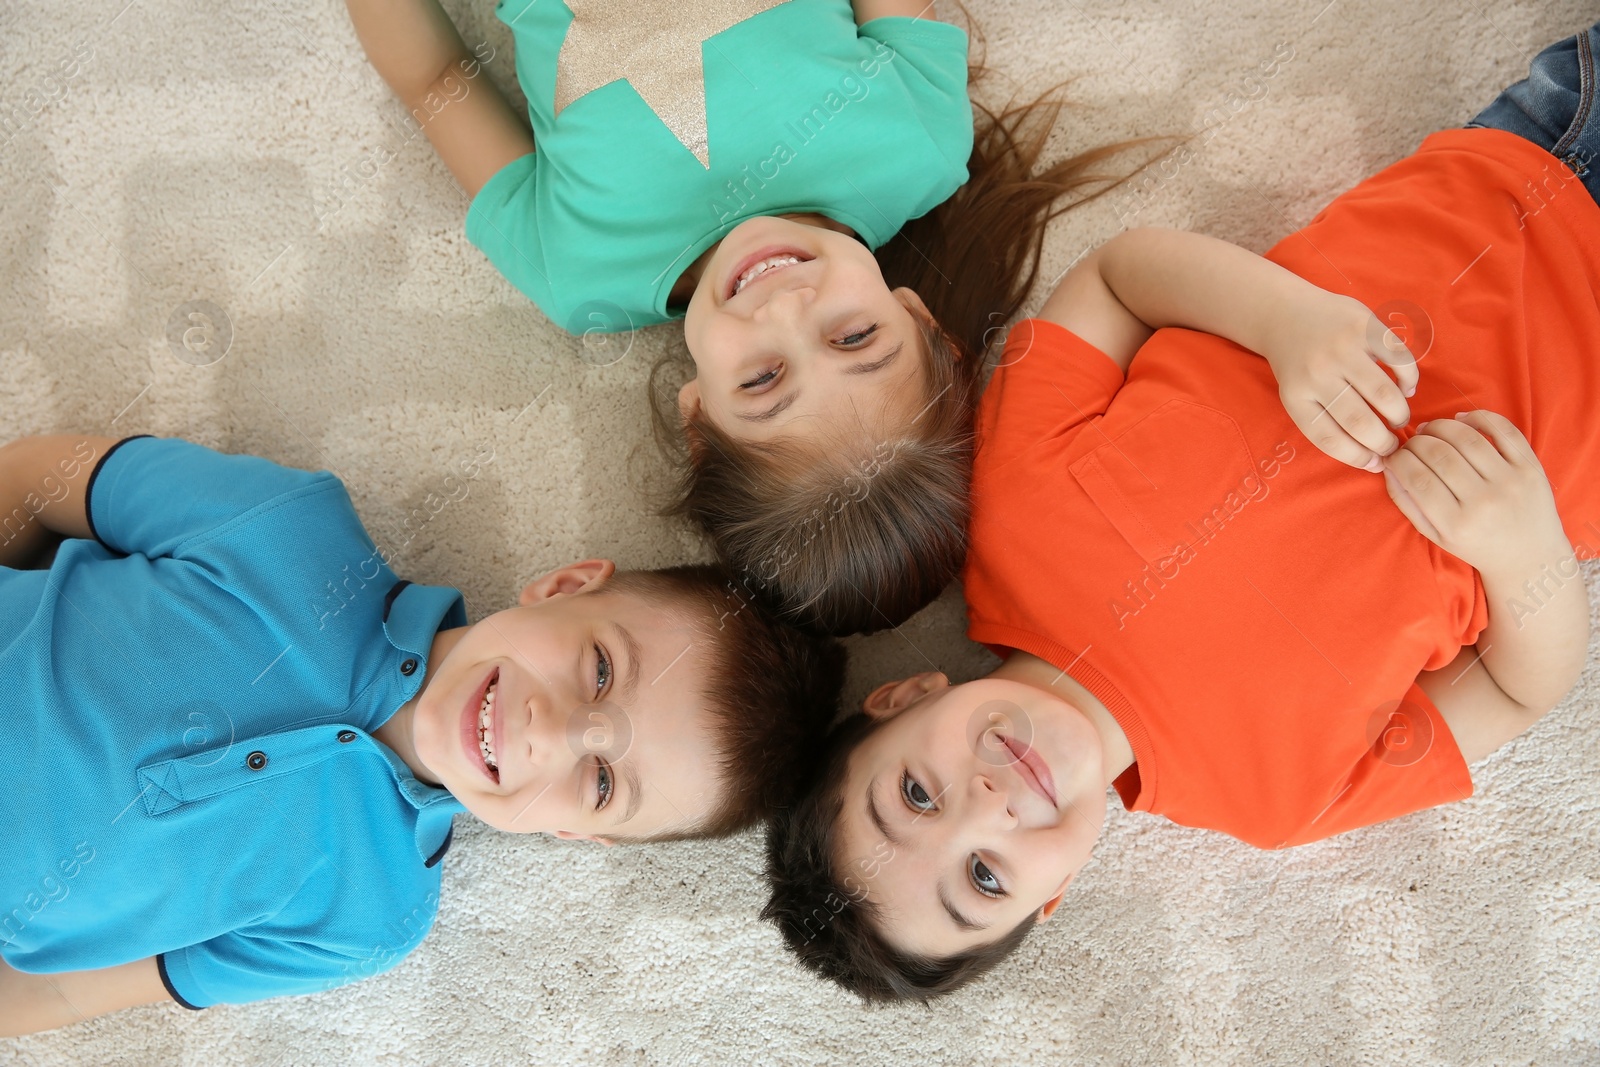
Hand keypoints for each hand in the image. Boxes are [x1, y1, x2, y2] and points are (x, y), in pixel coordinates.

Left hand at [1263, 293, 1417, 470]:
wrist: (1285, 313)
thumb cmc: (1298, 363)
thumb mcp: (1297, 393)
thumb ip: (1326, 420)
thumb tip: (1372, 459)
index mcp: (1296, 396)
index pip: (1329, 438)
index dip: (1357, 457)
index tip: (1375, 463)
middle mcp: (1317, 373)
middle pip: (1360, 422)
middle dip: (1384, 442)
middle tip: (1393, 445)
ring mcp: (1341, 347)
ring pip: (1384, 395)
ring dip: (1399, 414)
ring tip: (1399, 419)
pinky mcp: (1364, 326)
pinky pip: (1400, 360)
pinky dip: (1409, 379)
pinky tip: (1406, 388)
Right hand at [1381, 411, 1564, 575]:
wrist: (1530, 557)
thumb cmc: (1476, 546)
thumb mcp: (1435, 535)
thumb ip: (1408, 502)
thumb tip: (1388, 466)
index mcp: (1457, 524)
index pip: (1416, 478)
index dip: (1398, 459)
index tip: (1394, 456)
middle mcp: (1484, 502)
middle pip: (1439, 454)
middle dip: (1416, 441)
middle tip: (1411, 443)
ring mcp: (1511, 482)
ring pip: (1467, 438)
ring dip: (1441, 426)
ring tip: (1430, 430)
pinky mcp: (1531, 468)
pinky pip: (1504, 430)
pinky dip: (1479, 417)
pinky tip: (1462, 420)